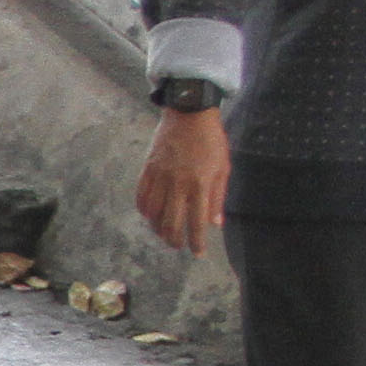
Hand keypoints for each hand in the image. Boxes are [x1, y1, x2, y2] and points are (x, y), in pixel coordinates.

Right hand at [136, 106, 229, 254]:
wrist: (190, 112)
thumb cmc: (211, 140)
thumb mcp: (223, 168)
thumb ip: (218, 197)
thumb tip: (216, 223)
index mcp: (200, 185)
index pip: (196, 223)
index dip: (196, 242)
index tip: (197, 253)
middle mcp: (178, 184)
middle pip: (171, 223)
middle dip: (174, 241)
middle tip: (177, 246)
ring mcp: (161, 177)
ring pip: (154, 214)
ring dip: (158, 229)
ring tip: (164, 233)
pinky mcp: (148, 169)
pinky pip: (142, 197)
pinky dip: (145, 211)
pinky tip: (150, 216)